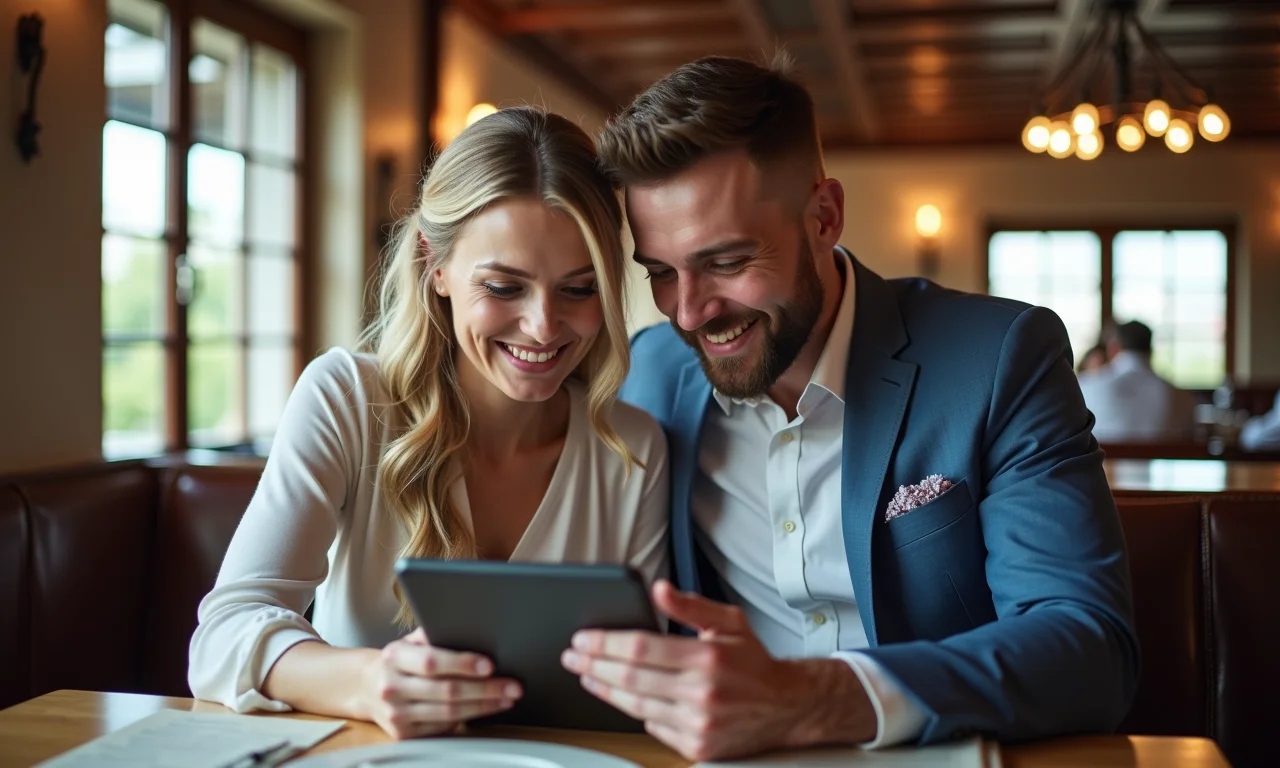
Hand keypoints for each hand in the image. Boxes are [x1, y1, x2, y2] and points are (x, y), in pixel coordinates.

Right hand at [359, 628, 521, 738]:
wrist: (365, 687)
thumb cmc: (397, 661)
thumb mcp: (409, 641)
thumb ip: (434, 634)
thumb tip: (471, 627)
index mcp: (394, 657)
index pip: (431, 662)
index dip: (462, 663)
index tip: (489, 665)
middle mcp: (392, 686)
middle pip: (447, 691)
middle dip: (486, 689)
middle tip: (512, 686)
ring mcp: (397, 714)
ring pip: (449, 713)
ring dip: (483, 706)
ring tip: (506, 698)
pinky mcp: (404, 734)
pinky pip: (443, 727)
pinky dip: (468, 719)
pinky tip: (485, 709)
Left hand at [561, 580, 874, 760]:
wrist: (786, 707)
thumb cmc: (754, 663)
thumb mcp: (729, 622)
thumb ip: (691, 605)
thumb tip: (658, 589)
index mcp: (707, 656)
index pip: (640, 648)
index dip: (604, 643)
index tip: (582, 639)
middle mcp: (702, 692)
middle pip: (630, 678)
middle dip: (593, 665)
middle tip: (572, 657)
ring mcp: (698, 723)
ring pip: (635, 705)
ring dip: (604, 690)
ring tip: (587, 676)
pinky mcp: (696, 745)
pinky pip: (652, 727)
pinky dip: (634, 711)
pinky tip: (622, 697)